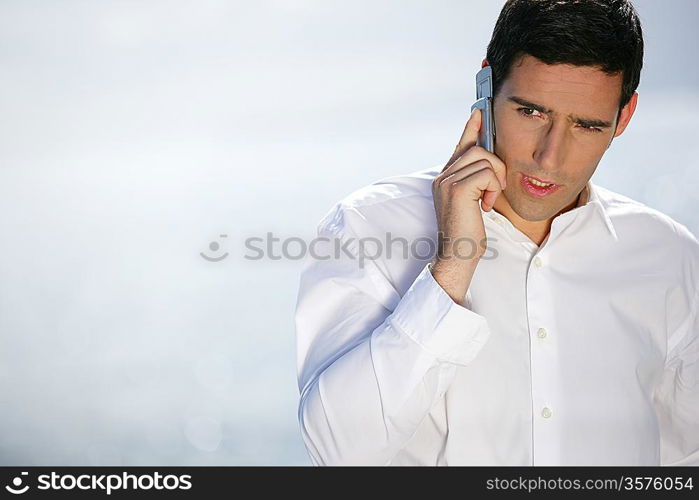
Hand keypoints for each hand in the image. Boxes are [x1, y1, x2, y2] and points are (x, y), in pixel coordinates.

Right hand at [429, 108, 506, 302]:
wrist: (457, 254)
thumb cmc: (467, 231)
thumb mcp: (473, 200)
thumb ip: (476, 179)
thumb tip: (489, 160)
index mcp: (445, 177)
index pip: (461, 144)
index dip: (471, 127)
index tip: (478, 111)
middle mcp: (443, 176)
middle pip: (478, 148)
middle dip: (496, 166)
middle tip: (494, 189)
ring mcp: (448, 181)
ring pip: (485, 159)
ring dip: (495, 179)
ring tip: (488, 199)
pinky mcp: (458, 189)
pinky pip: (487, 173)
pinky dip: (493, 188)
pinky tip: (486, 205)